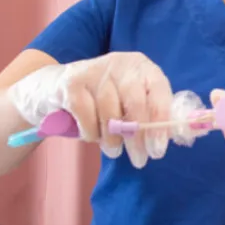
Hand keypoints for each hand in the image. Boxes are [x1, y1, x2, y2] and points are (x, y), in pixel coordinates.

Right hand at [7, 52, 173, 167]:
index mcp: (141, 66)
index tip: (159, 149)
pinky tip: (92, 138)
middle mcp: (120, 63)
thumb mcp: (127, 102)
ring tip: (114, 151)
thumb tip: (173, 135)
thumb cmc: (100, 100)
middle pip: (136, 103)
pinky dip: (91, 132)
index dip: (161, 122)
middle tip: (140, 160)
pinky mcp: (72, 82)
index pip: (159, 92)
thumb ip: (150, 114)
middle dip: (139, 136)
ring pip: (111, 112)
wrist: (50, 87)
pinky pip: (86, 115)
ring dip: (113, 138)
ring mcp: (95, 70)